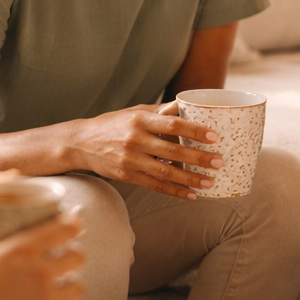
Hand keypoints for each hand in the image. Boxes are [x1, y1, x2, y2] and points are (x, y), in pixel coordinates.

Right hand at [0, 214, 86, 299]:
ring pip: (78, 288)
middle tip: (64, 260)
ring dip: (70, 286)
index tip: (72, 225)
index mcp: (22, 249)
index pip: (65, 228)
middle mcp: (39, 272)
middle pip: (79, 257)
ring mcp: (43, 299)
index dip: (72, 225)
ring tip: (61, 287)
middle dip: (74, 257)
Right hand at [66, 102, 221, 198]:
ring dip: (189, 179)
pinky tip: (191, 195)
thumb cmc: (113, 124)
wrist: (81, 142)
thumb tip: (187, 105)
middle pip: (172, 151)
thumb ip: (160, 111)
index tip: (213, 136)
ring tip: (210, 182)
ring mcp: (130, 160)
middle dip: (198, 158)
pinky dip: (174, 191)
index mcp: (139, 120)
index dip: (194, 131)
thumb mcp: (135, 112)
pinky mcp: (127, 175)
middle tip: (219, 161)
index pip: (171, 124)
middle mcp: (135, 139)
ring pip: (165, 172)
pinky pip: (155, 186)